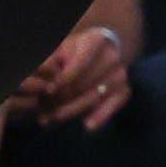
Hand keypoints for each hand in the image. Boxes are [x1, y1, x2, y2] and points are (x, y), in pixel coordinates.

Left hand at [14, 23, 131, 129]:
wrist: (105, 50)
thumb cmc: (77, 50)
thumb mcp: (63, 49)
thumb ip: (51, 62)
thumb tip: (41, 76)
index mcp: (96, 41)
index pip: (78, 65)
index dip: (62, 80)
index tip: (47, 91)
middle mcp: (112, 56)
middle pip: (84, 84)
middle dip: (62, 99)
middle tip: (44, 110)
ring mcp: (120, 74)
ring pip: (94, 97)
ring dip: (72, 110)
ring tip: (53, 118)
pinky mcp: (125, 89)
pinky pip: (113, 105)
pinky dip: (102, 115)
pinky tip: (88, 125)